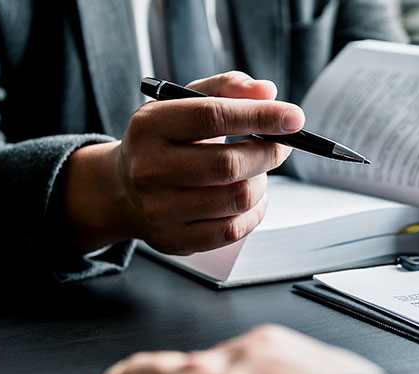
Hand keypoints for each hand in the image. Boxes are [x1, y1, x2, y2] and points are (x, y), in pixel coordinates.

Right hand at [62, 72, 305, 253]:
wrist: (123, 188)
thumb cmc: (165, 140)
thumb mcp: (184, 104)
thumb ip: (226, 89)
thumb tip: (267, 91)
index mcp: (150, 126)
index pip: (213, 117)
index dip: (260, 116)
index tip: (294, 118)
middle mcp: (149, 169)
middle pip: (228, 164)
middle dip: (268, 153)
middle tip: (281, 145)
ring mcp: (159, 209)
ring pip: (237, 198)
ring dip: (262, 182)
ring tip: (258, 171)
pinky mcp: (175, 239)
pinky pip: (233, 230)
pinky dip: (255, 212)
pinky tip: (251, 198)